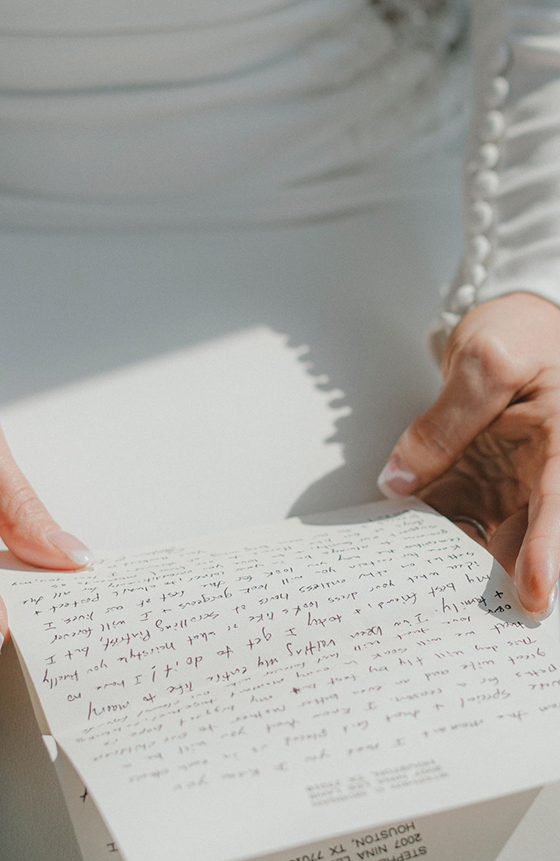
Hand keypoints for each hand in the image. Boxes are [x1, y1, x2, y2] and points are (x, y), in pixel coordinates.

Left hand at [378, 292, 559, 616]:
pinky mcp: (485, 479)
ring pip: (491, 532)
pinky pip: (459, 513)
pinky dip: (435, 533)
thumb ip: (445, 422)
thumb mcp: (484, 362)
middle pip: (528, 532)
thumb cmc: (520, 332)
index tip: (533, 592)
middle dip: (506, 575)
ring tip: (426, 600)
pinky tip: (404, 555)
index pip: (559, 500)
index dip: (547, 548)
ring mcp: (514, 479)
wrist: (517, 320)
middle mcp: (544, 471)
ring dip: (463, 563)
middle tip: (475, 621)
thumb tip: (399, 482)